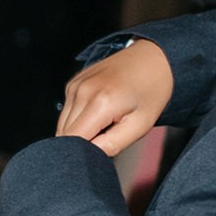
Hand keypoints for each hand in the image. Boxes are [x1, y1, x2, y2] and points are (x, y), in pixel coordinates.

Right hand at [54, 39, 172, 155]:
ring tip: (104, 123)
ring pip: (63, 124)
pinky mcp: (72, 83)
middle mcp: (81, 91)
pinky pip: (66, 112)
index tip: (98, 154)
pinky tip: (98, 113)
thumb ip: (111, 146)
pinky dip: (78, 119)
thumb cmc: (151, 92)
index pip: (72, 141)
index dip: (82, 153)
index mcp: (99, 102)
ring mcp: (74, 85)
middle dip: (81, 144)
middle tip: (106, 138)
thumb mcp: (140, 126)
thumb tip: (88, 156)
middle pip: (64, 134)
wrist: (153, 59)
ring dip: (79, 132)